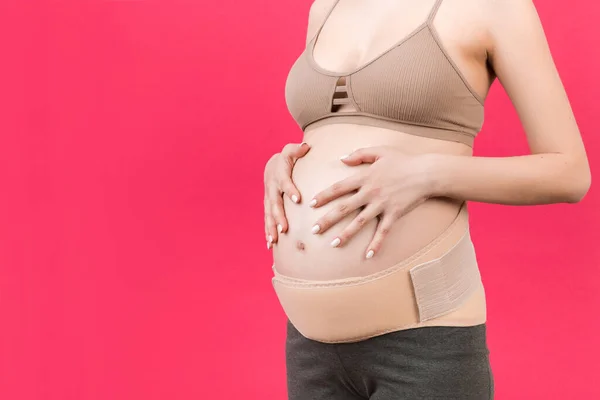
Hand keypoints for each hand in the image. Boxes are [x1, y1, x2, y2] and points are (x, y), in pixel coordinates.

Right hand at [264, 142, 310, 248]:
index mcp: (279, 175)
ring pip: (269, 215)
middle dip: (279, 217)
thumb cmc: (287, 159)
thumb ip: (297, 150)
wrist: (273, 166)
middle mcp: (271, 188)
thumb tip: (305, 147)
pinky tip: (270, 245)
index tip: (298, 199)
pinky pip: (267, 220)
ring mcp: (268, 199)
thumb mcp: (291, 150)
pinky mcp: (268, 207)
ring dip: (271, 228)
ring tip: (274, 240)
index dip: (290, 190)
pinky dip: (267, 232)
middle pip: (274, 204)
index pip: (285, 182)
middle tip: (284, 229)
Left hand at [310, 146, 432, 258]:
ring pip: (359, 222)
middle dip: (327, 219)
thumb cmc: (403, 160)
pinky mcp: (394, 214)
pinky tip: (368, 256)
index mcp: (365, 177)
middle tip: (313, 230)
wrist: (427, 172)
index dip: (324, 196)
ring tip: (333, 244)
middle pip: (344, 208)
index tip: (311, 204)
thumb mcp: (380, 150)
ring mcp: (382, 204)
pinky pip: (383, 232)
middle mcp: (370, 192)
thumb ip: (359, 154)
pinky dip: (376, 244)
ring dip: (346, 234)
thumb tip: (341, 158)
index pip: (339, 188)